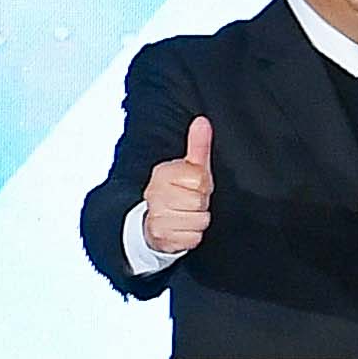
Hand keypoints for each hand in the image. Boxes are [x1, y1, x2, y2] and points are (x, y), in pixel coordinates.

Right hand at [136, 117, 216, 258]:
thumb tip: (203, 121)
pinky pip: (194, 237)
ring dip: (198, 220)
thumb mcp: (190, 167)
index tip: (194, 186)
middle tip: (190, 202)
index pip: (200, 180)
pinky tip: (183, 228)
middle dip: (201, 204)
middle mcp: (155, 194)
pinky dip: (192, 235)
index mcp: (162, 174)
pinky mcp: (162, 237)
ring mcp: (156, 217)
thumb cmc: (178, 191)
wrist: (154, 222)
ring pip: (199, 220)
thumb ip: (198, 145)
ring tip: (187, 214)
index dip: (203, 185)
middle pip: (200, 202)